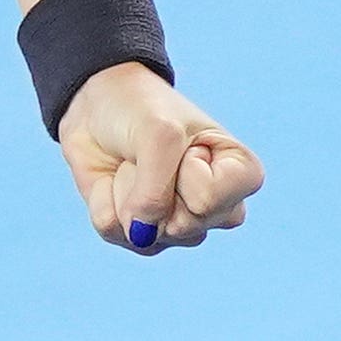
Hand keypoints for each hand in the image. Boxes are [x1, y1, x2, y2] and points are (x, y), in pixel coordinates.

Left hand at [60, 64, 261, 255]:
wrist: (99, 105)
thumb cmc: (143, 110)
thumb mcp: (158, 134)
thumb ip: (156, 190)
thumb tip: (142, 235)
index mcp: (241, 176)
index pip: (207, 200)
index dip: (184, 169)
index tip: (185, 143)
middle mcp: (218, 208)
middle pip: (181, 226)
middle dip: (153, 184)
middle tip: (155, 153)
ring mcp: (180, 227)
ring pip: (148, 235)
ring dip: (127, 191)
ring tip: (136, 163)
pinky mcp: (142, 235)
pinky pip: (115, 233)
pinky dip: (104, 200)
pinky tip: (115, 179)